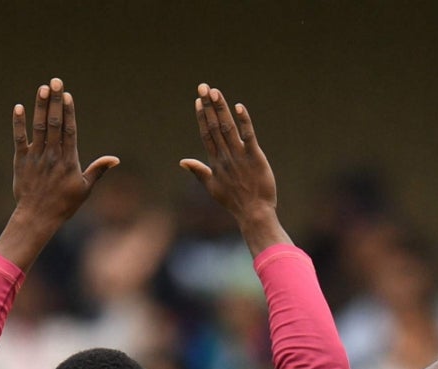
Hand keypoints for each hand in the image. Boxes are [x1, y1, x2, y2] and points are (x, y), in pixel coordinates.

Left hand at [4, 79, 118, 242]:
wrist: (38, 217)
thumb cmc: (64, 204)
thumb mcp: (85, 189)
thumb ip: (98, 170)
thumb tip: (115, 159)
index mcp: (69, 161)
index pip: (69, 130)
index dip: (68, 111)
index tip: (67, 94)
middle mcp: (52, 155)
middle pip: (54, 123)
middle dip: (55, 101)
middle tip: (55, 81)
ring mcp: (36, 157)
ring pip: (38, 127)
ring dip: (40, 106)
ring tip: (42, 88)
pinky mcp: (21, 161)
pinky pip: (19, 139)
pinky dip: (18, 123)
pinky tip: (19, 108)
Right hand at [179, 84, 283, 249]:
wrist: (254, 213)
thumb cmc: (234, 202)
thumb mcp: (212, 187)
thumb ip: (198, 171)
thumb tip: (182, 161)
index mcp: (215, 162)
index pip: (206, 134)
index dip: (202, 116)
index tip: (198, 101)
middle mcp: (225, 156)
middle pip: (214, 126)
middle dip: (208, 106)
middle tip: (204, 87)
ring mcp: (239, 156)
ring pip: (228, 128)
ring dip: (221, 109)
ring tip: (216, 92)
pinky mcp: (255, 157)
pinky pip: (248, 136)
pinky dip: (244, 121)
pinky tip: (239, 107)